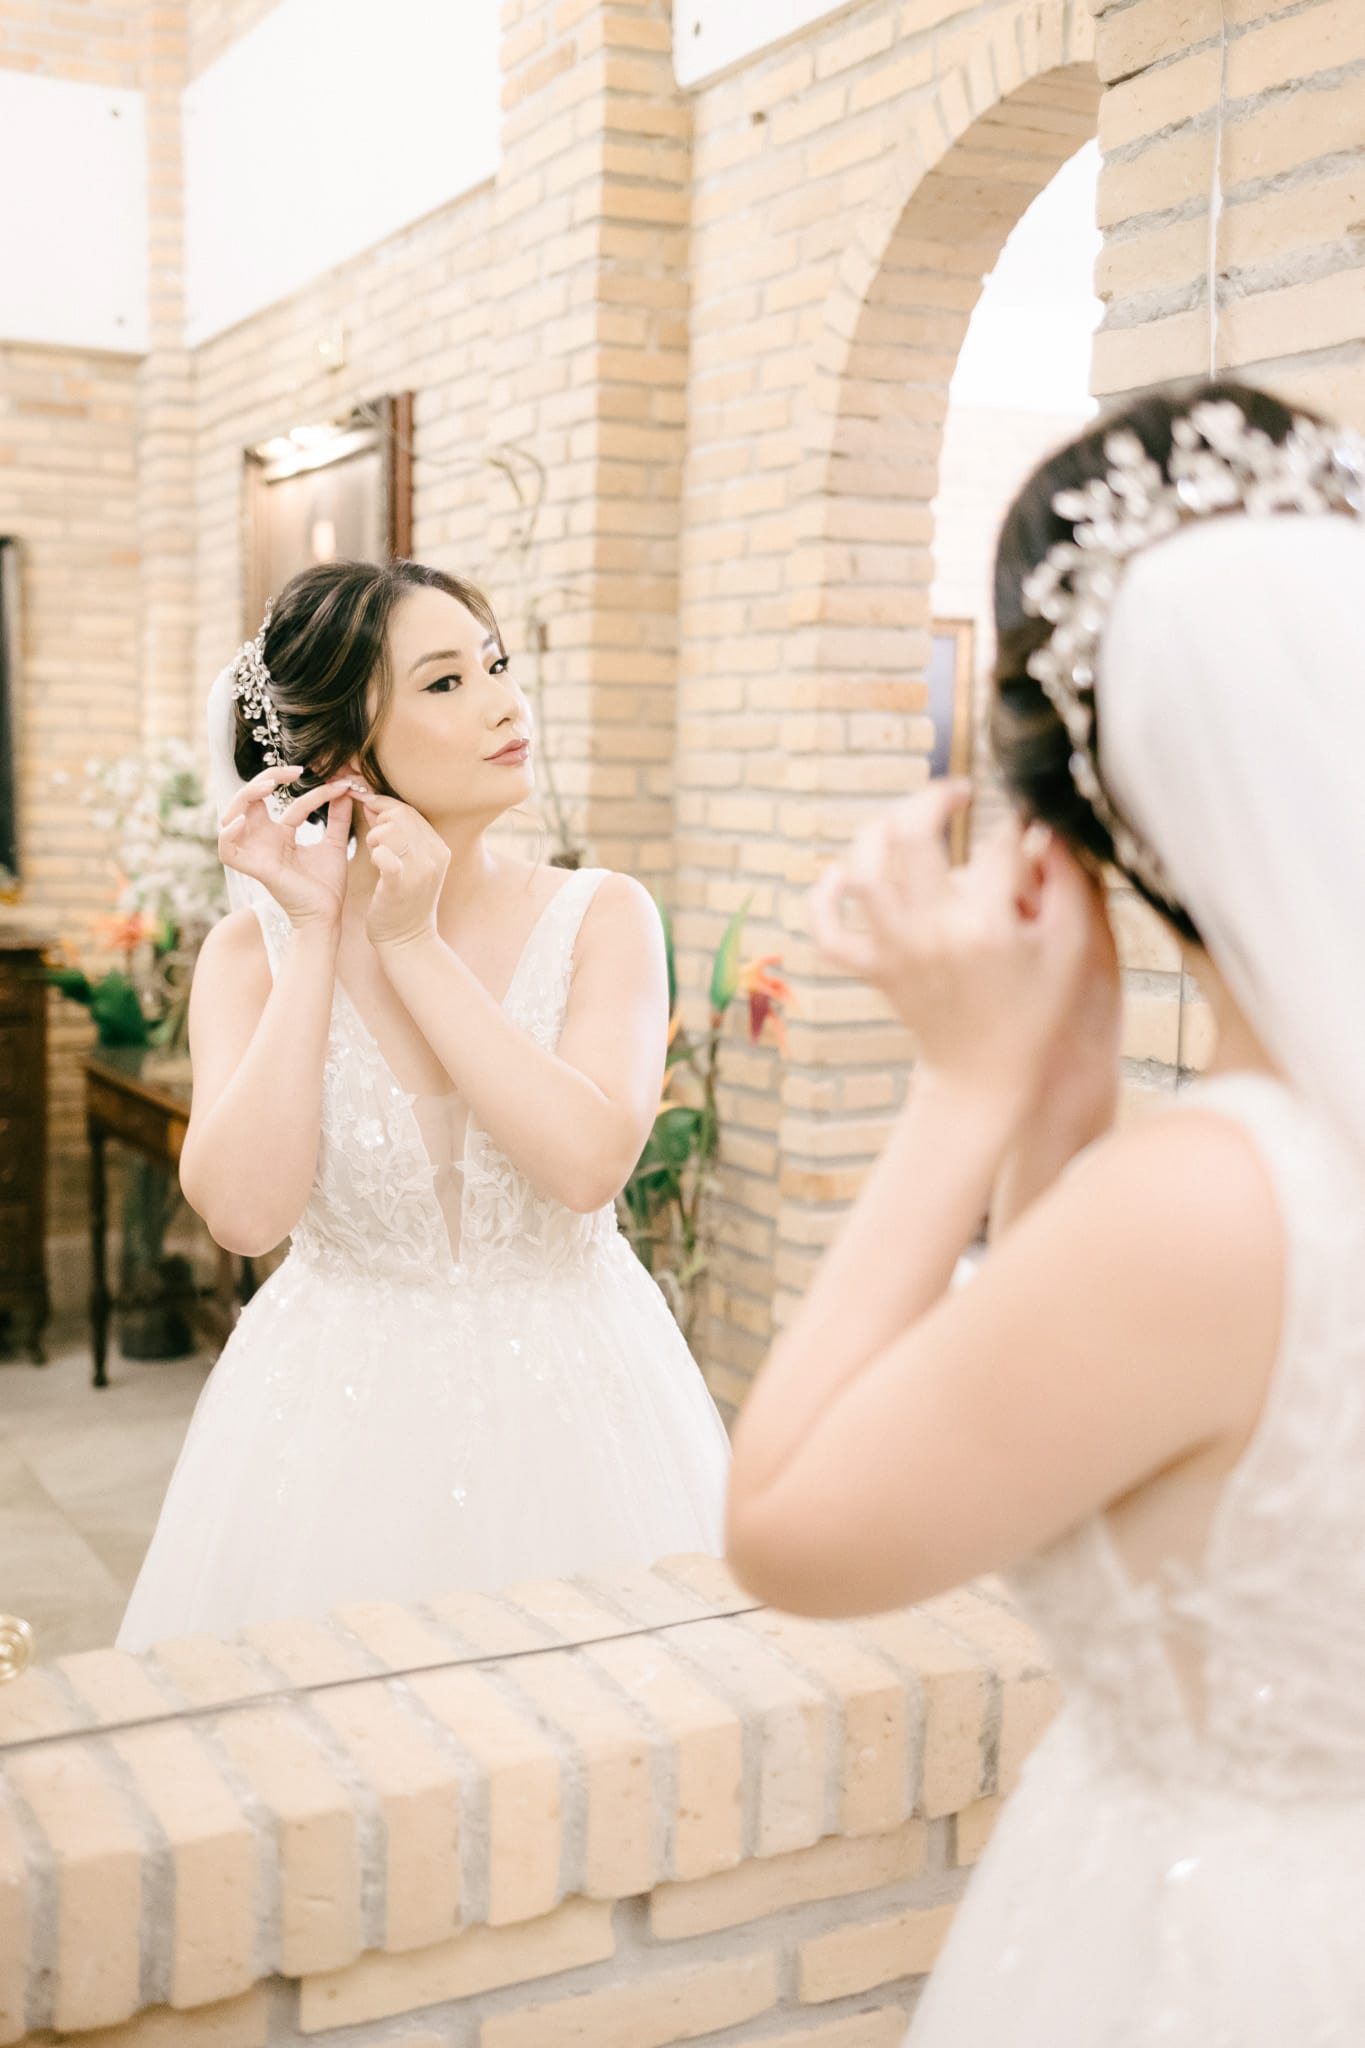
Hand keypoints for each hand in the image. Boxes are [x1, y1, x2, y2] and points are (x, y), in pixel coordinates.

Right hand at [218, 766, 355, 931]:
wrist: (328, 914)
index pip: (284, 801)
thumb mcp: (335, 843)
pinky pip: (227, 850)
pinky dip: (228, 834)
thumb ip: (338, 818)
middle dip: (265, 779)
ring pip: (231, 817)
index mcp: (280, 834)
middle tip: (292, 771)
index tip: (338, 784)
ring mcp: (257, 853)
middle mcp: (264, 840)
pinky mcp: (255, 868)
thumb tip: (346, 790)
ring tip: (267, 786)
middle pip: (248, 800)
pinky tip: (244, 819)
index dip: (309, 789)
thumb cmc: (326, 885)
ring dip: (244, 797)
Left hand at [355, 789, 449, 950]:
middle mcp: (435, 855)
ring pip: (390, 829)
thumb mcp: (408, 862)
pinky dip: (376, 854)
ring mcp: (421, 871)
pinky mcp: (401, 886)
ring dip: (374, 838)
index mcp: (439, 847)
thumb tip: (370, 802)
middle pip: (399, 815)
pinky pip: (385, 856)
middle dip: (377, 821)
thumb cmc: (402, 900)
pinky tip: (376, 863)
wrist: (408, 941)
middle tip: (372, 842)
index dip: (382, 805)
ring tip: (375, 855)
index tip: (364, 808)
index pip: (408, 810)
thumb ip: (393, 832)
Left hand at [810, 782, 1114, 1113]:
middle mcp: (931, 932)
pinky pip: (827, 929)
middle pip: (910, 835)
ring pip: (862, 870)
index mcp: (986, 924)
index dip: (1015, 820)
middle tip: (958, 794)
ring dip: (880, 832)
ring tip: (907, 822)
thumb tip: (1048, 827)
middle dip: (934, 799)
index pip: (996, 843)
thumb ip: (1069, 882)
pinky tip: (845, 873)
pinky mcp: (873, 968)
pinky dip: (825, 896)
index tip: (1024, 818)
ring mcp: (895, 951)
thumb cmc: (1037, 1011)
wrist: (986, 1079)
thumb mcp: (1072, 948)